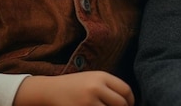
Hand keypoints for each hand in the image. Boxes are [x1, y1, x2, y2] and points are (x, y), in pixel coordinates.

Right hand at [13, 71, 134, 105]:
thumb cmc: (75, 85)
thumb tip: (127, 101)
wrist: (50, 90)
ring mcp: (88, 101)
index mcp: (101, 76)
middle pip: (121, 103)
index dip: (131, 101)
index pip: (126, 90)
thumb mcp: (93, 78)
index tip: (129, 105)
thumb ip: (110, 86)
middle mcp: (96, 87)